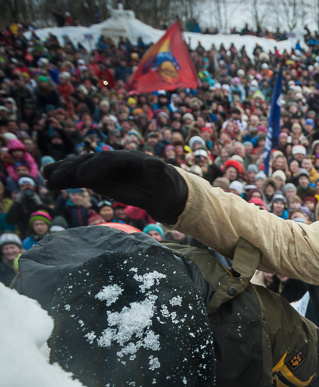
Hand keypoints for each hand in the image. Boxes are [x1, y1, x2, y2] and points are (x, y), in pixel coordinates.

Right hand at [43, 150, 188, 221]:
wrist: (164, 191)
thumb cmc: (167, 185)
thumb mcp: (167, 180)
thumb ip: (159, 172)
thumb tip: (155, 164)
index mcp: (131, 159)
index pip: (111, 160)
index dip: (96, 167)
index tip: (84, 179)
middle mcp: (115, 160)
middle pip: (91, 161)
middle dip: (73, 169)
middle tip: (55, 178)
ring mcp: (105, 169)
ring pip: (81, 167)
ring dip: (63, 172)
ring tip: (47, 178)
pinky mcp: (99, 178)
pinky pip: (79, 176)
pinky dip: (65, 178)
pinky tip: (49, 182)